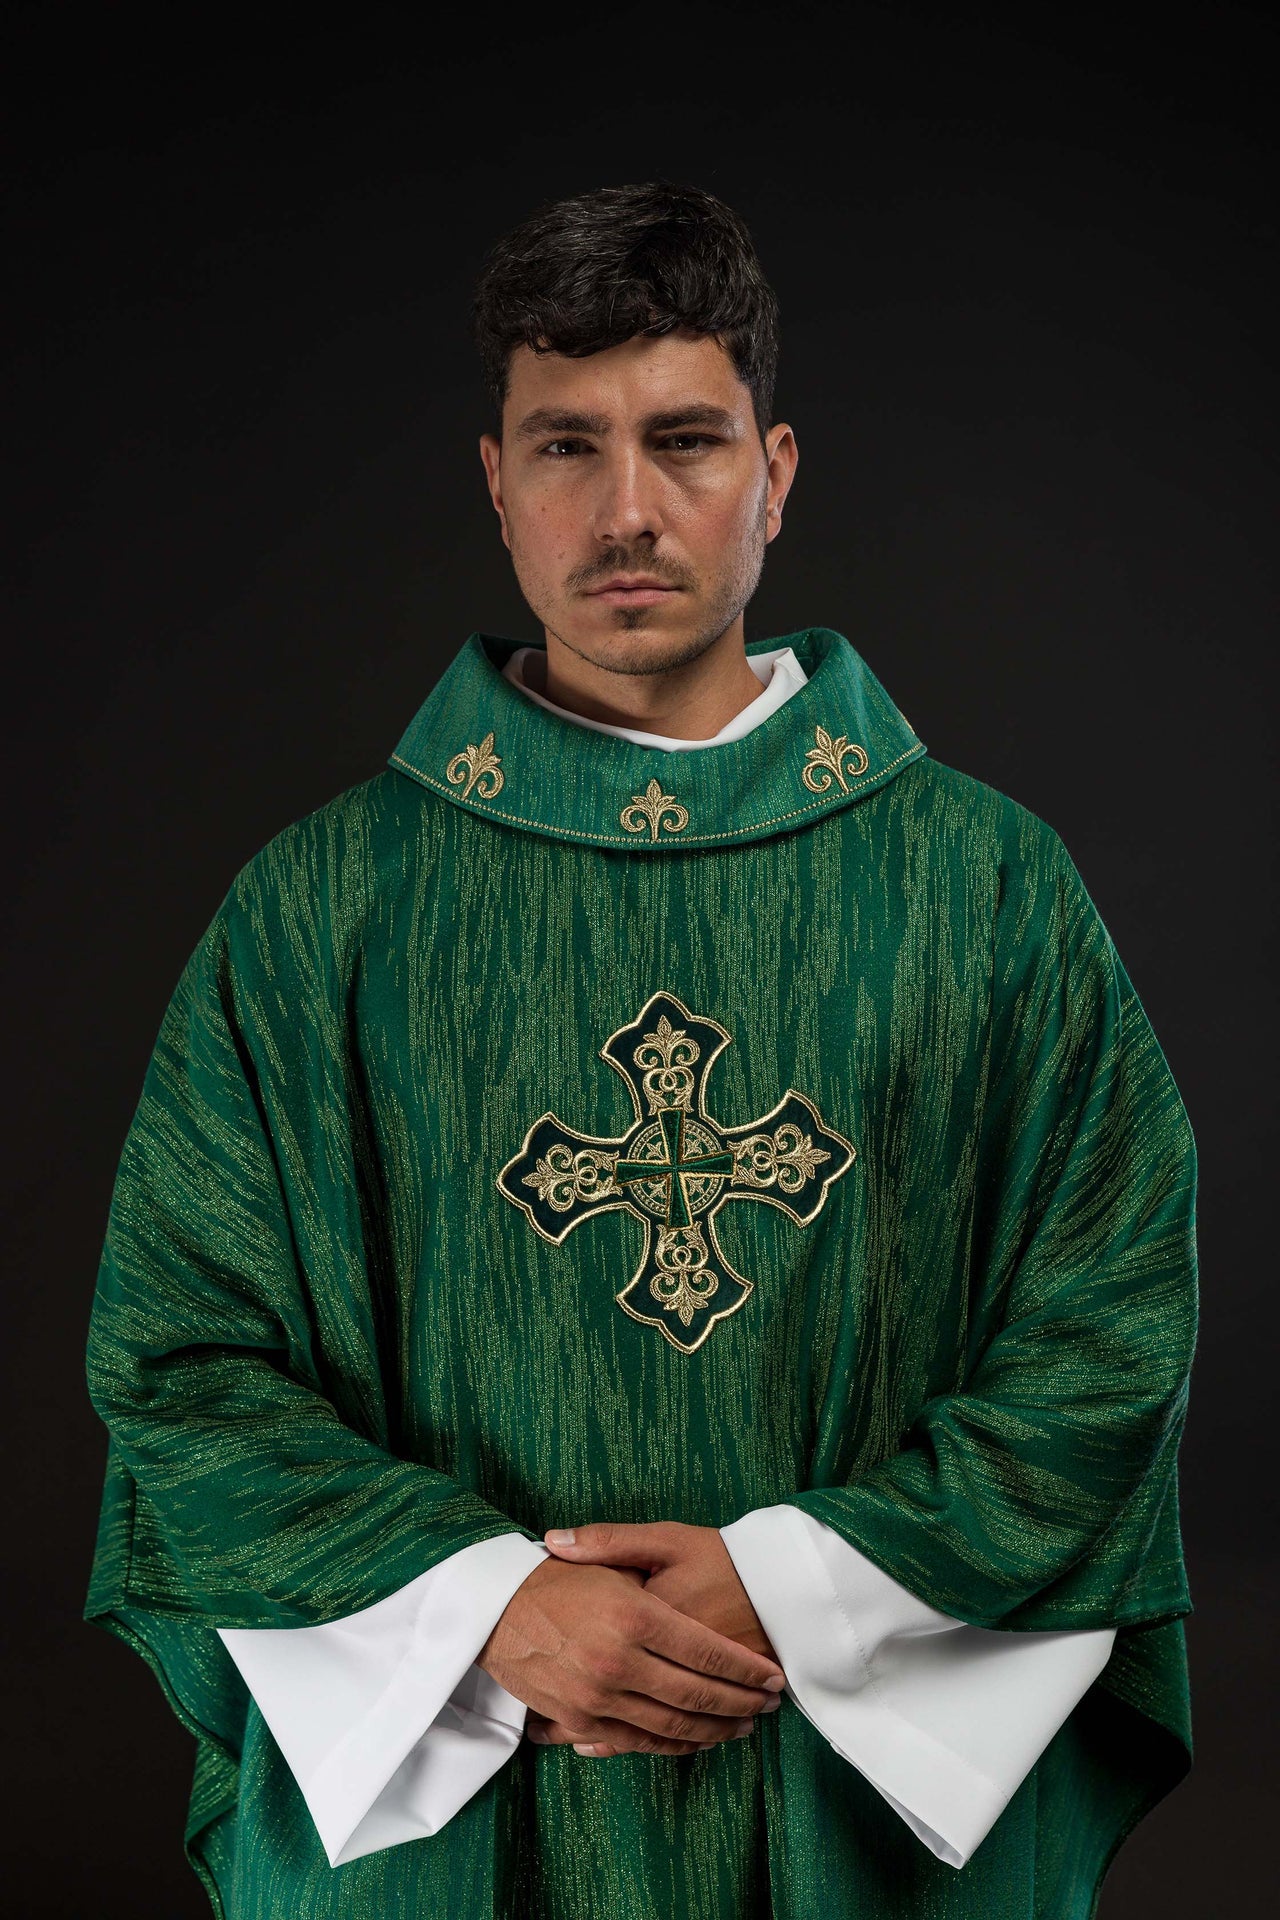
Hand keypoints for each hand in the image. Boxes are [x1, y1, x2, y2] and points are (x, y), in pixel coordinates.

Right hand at [475, 1553, 784, 1760]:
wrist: (495, 1606)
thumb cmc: (560, 1575)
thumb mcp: (611, 1557)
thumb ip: (666, 1581)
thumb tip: (707, 1594)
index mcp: (635, 1616)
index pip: (708, 1652)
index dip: (745, 1669)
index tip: (770, 1676)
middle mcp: (620, 1661)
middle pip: (697, 1694)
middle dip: (740, 1703)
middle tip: (768, 1704)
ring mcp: (598, 1696)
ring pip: (672, 1726)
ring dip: (714, 1730)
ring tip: (742, 1726)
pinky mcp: (580, 1719)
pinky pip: (637, 1741)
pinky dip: (672, 1745)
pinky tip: (696, 1740)